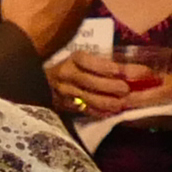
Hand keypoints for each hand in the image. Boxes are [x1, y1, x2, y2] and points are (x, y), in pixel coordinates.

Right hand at [47, 44, 168, 119]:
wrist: (43, 82)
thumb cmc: (71, 67)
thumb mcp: (81, 58)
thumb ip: (101, 62)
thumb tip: (129, 69)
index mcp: (73, 59)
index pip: (89, 62)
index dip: (106, 67)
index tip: (121, 71)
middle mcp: (68, 75)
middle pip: (92, 83)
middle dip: (112, 87)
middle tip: (127, 89)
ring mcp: (67, 93)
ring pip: (91, 100)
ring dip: (110, 102)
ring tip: (124, 103)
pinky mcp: (67, 106)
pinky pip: (88, 111)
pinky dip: (103, 112)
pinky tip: (114, 112)